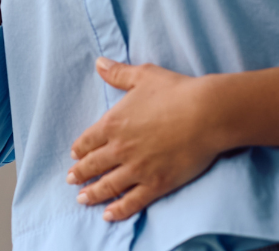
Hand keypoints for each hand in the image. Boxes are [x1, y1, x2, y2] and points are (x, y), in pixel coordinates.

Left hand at [66, 58, 225, 221]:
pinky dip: (118, 210)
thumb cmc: (177, 92)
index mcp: (113, 123)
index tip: (74, 156)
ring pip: (108, 186)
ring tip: (83, 199)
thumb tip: (99, 63)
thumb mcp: (143, 76)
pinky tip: (108, 214)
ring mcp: (137, 168)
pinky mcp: (156, 184)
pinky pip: (132, 201)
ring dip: (92, 194)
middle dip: (80, 174)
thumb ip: (118, 73)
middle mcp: (120, 148)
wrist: (207, 114)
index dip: (79, 150)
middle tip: (71, 180)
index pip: (88, 141)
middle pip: (93, 165)